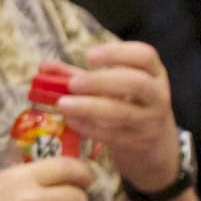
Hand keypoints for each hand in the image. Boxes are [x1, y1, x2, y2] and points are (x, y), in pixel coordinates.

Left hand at [50, 42, 181, 192]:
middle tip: (73, 84)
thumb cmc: (128, 107)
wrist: (155, 148)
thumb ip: (79, 75)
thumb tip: (44, 66)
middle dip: (101, 81)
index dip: (117, 53)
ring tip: (62, 104)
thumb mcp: (113, 88)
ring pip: (123, 112)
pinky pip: (112, 135)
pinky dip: (89, 127)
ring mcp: (149, 122)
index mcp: (153, 74)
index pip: (145, 55)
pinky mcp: (138, 144)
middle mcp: (157, 96)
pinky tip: (71, 120)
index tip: (88, 56)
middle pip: (136, 83)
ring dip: (89, 107)